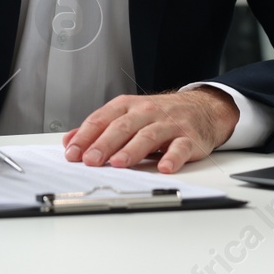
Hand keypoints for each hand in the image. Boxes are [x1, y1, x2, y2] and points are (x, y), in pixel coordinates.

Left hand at [61, 88, 238, 173]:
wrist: (202, 108)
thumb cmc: (159, 114)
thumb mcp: (127, 114)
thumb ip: (99, 128)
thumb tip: (71, 140)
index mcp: (128, 106)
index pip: (102, 119)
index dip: (85, 136)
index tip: (73, 153)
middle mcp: (147, 112)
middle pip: (122, 127)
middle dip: (104, 144)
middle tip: (90, 160)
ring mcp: (168, 124)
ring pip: (148, 136)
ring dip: (131, 150)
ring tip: (118, 163)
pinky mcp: (189, 138)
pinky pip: (180, 148)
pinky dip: (172, 158)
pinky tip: (164, 168)